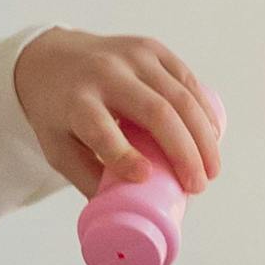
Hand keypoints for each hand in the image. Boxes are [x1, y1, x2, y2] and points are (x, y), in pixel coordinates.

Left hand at [13, 25, 224, 203]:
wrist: (51, 57)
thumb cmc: (58, 113)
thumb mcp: (58, 148)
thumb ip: (88, 179)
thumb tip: (126, 216)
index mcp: (75, 101)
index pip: (100, 128)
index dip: (122, 154)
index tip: (144, 178)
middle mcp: (104, 73)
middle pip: (155, 112)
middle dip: (185, 152)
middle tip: (198, 186)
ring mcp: (131, 56)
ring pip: (179, 96)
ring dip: (203, 136)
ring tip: (212, 169)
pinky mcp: (150, 48)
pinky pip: (186, 78)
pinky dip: (204, 110)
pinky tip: (213, 135)